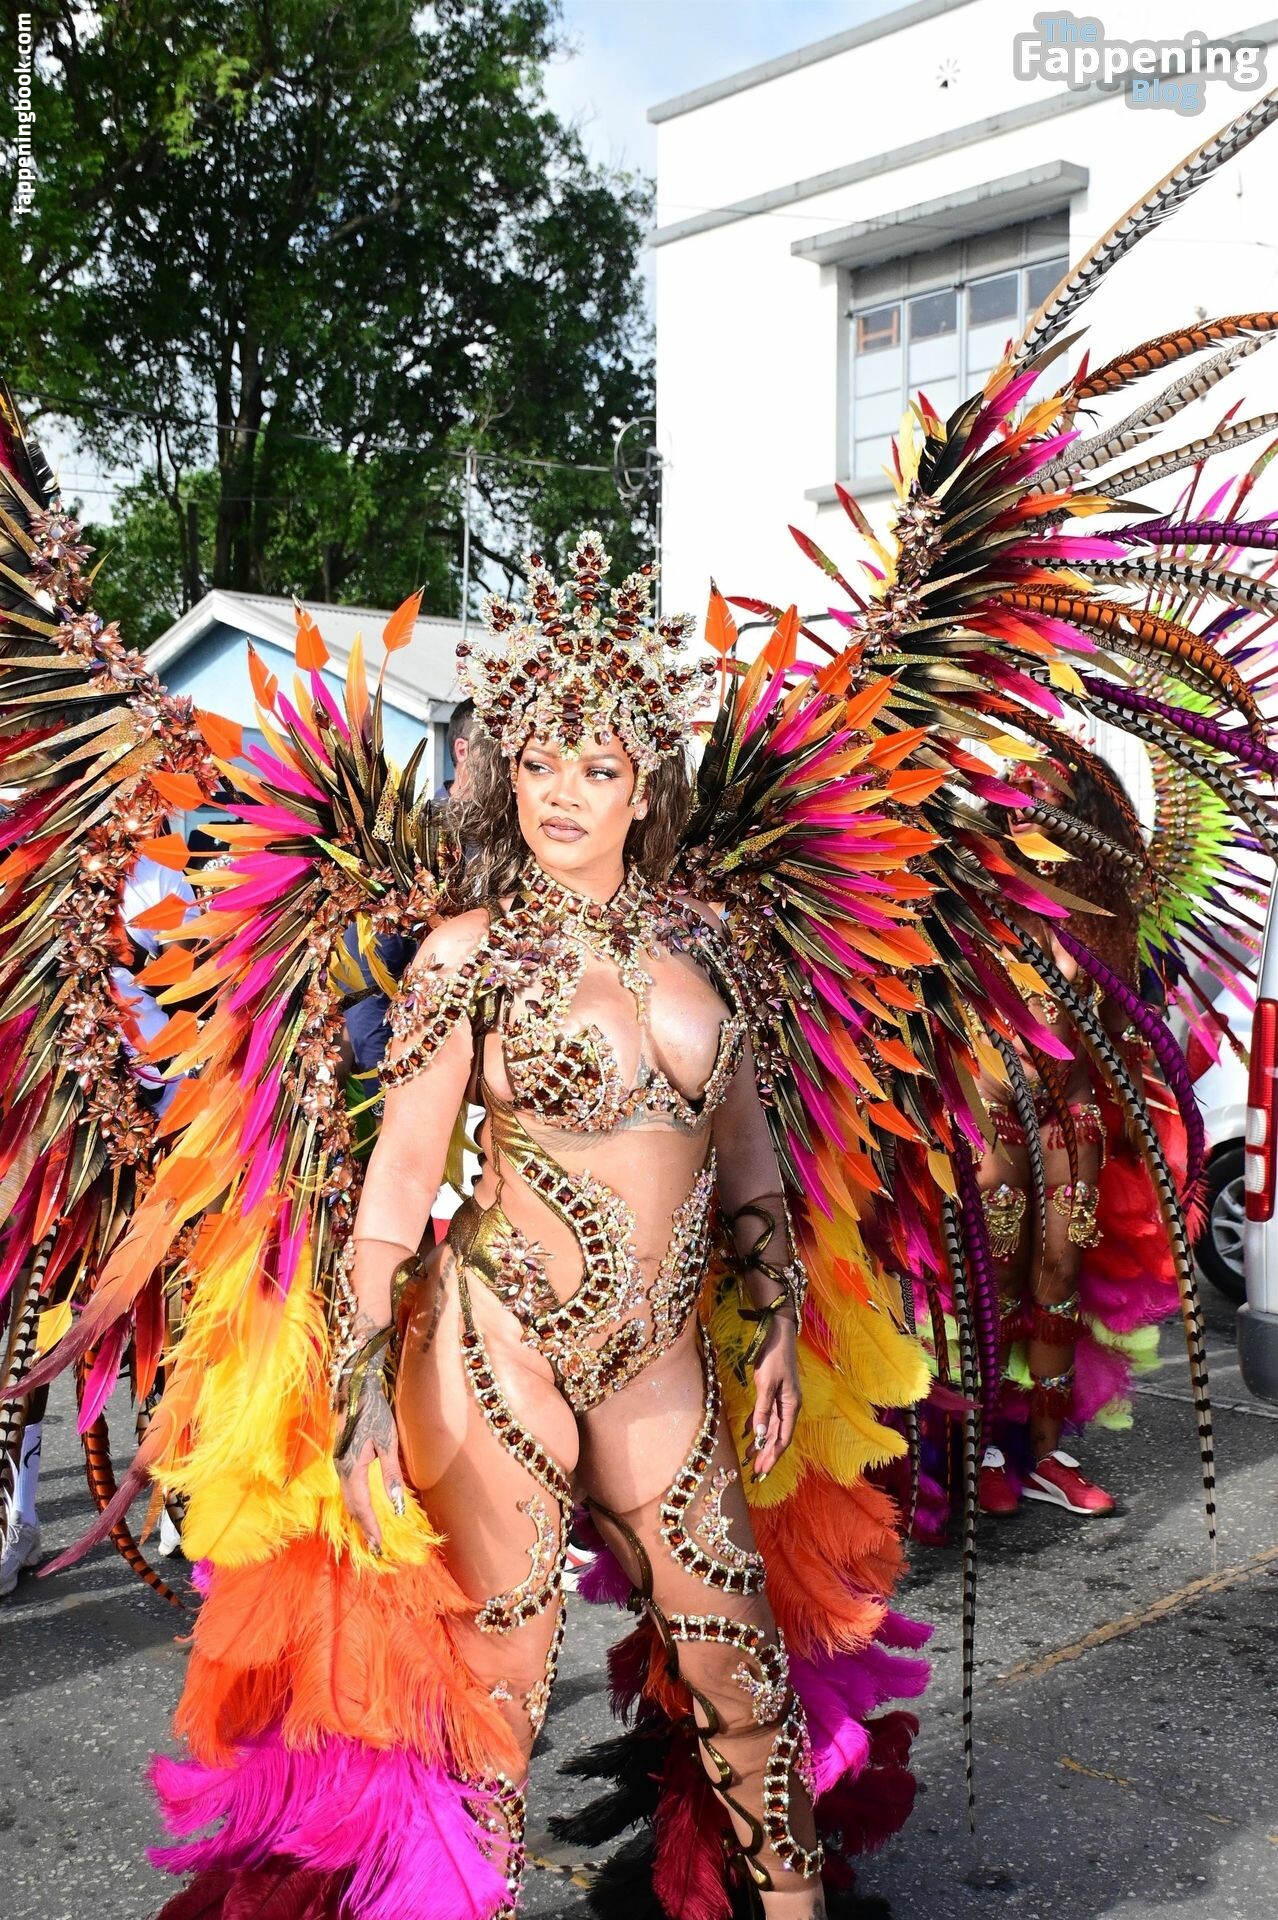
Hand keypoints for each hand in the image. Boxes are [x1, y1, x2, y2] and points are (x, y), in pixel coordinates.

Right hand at [336, 1372, 406, 1552]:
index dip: (371, 1528)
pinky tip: (363, 1508)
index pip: (361, 1507)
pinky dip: (355, 1503)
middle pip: (351, 1507)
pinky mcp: (341, 1458)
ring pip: (348, 1498)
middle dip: (364, 1527)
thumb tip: (397, 1507)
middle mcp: (341, 1470)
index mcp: (352, 1469)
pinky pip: (347, 1488)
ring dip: (359, 1517)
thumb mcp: (388, 1443)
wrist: (355, 1388)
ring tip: (371, 1533)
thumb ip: (391, 1475)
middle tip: (376, 1547)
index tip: (379, 1547)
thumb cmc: (375, 1412)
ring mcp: (338, 1463)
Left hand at [746, 1309, 800, 1481]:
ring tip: (749, 1459)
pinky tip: (749, 1435)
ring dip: (761, 1443)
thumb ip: (763, 1410)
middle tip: (756, 1473)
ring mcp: (782, 1399)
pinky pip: (766, 1416)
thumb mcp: (766, 1383)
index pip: (783, 1437)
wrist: (777, 1332)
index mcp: (791, 1405)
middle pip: (779, 1436)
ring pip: (772, 1428)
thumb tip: (761, 1435)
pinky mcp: (773, 1392)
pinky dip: (758, 1427)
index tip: (763, 1471)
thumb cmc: (774, 1356)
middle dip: (767, 1455)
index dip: (773, 1455)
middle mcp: (789, 1405)